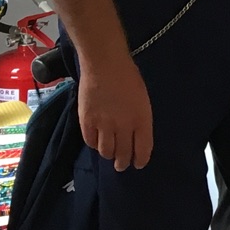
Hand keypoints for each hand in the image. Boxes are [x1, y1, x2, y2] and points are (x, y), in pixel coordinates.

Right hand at [78, 54, 152, 169]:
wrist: (104, 64)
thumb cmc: (128, 77)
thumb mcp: (142, 99)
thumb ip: (140, 119)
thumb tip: (135, 135)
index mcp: (142, 119)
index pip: (142, 149)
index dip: (140, 160)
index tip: (138, 164)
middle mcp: (123, 126)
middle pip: (123, 154)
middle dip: (122, 162)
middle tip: (121, 165)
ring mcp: (104, 125)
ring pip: (106, 151)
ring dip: (108, 154)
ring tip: (109, 153)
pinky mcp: (86, 122)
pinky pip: (90, 142)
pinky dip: (94, 144)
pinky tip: (96, 140)